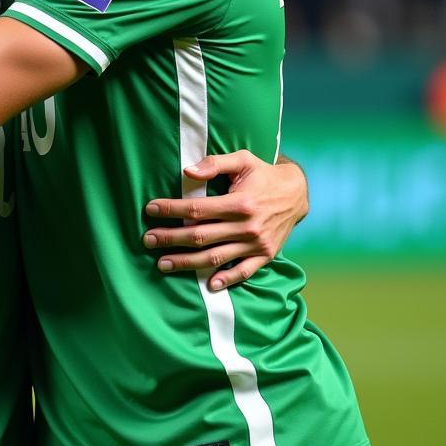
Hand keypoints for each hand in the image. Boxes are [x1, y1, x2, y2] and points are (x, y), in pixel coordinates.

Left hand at [143, 151, 307, 291]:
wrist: (297, 194)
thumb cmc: (263, 174)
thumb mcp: (242, 160)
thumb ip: (214, 163)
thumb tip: (187, 172)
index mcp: (239, 203)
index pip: (197, 209)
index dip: (171, 209)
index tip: (151, 209)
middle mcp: (247, 226)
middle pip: (200, 236)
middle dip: (170, 238)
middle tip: (148, 240)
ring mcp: (256, 244)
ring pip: (215, 257)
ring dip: (187, 262)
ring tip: (163, 264)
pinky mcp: (264, 256)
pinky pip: (243, 272)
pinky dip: (226, 280)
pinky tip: (207, 285)